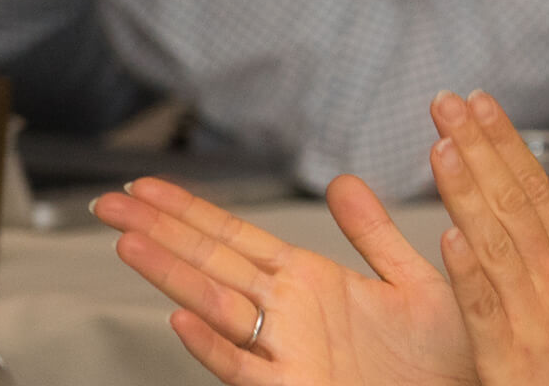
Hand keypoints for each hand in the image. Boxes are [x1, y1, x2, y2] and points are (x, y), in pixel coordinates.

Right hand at [91, 175, 475, 385]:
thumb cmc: (439, 357)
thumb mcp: (410, 280)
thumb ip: (373, 233)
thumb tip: (343, 182)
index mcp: (310, 282)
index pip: (234, 236)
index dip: (190, 210)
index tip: (146, 184)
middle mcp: (290, 313)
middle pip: (210, 262)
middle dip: (159, 231)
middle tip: (109, 201)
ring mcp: (287, 351)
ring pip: (217, 307)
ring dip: (173, 276)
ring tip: (130, 243)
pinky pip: (246, 366)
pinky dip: (215, 344)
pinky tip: (185, 320)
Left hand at [429, 90, 548, 385]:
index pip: (539, 187)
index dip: (506, 142)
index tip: (479, 103)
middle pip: (513, 202)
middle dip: (478, 147)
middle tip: (446, 104)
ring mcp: (535, 317)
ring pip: (495, 244)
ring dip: (466, 193)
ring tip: (441, 147)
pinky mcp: (509, 357)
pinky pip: (486, 310)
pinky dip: (470, 273)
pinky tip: (449, 238)